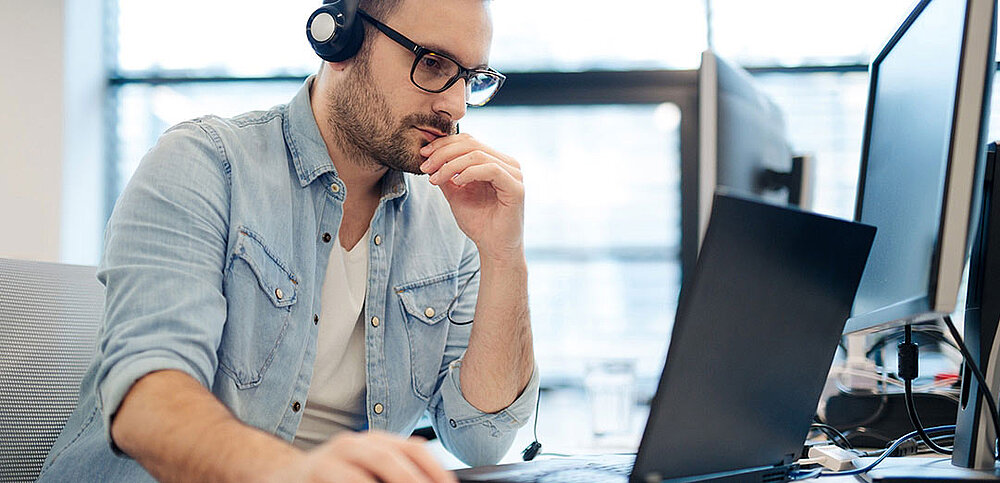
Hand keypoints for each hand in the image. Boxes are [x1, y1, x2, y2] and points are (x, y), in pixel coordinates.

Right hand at [267, 431, 456, 482]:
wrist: (283, 476)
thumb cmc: (336, 477)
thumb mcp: (368, 468)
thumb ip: (396, 471)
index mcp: (376, 441)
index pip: (414, 449)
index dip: (435, 470)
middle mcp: (354, 445)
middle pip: (390, 459)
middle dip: (414, 482)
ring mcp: (330, 459)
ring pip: (362, 476)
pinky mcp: (313, 475)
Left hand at [419, 134, 523, 259]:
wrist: (494, 248)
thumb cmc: (479, 223)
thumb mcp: (456, 195)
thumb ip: (447, 176)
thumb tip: (429, 158)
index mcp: (495, 161)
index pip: (468, 141)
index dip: (444, 144)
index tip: (423, 155)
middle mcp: (507, 163)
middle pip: (472, 144)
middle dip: (444, 153)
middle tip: (426, 166)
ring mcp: (514, 174)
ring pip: (478, 154)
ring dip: (451, 164)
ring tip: (436, 178)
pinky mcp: (516, 187)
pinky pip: (491, 169)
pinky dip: (469, 173)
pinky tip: (457, 183)